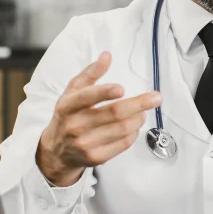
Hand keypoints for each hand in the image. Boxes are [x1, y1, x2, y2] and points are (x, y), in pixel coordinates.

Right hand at [36, 52, 162, 186]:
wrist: (57, 151)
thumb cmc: (68, 115)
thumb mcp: (73, 92)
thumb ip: (90, 73)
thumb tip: (107, 55)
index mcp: (67, 106)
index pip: (87, 97)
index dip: (104, 92)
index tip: (122, 88)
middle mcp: (75, 125)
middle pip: (114, 113)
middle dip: (139, 104)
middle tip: (156, 97)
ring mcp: (85, 144)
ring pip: (122, 129)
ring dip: (138, 118)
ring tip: (143, 112)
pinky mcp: (95, 158)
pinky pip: (123, 144)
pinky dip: (134, 133)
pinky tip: (134, 126)